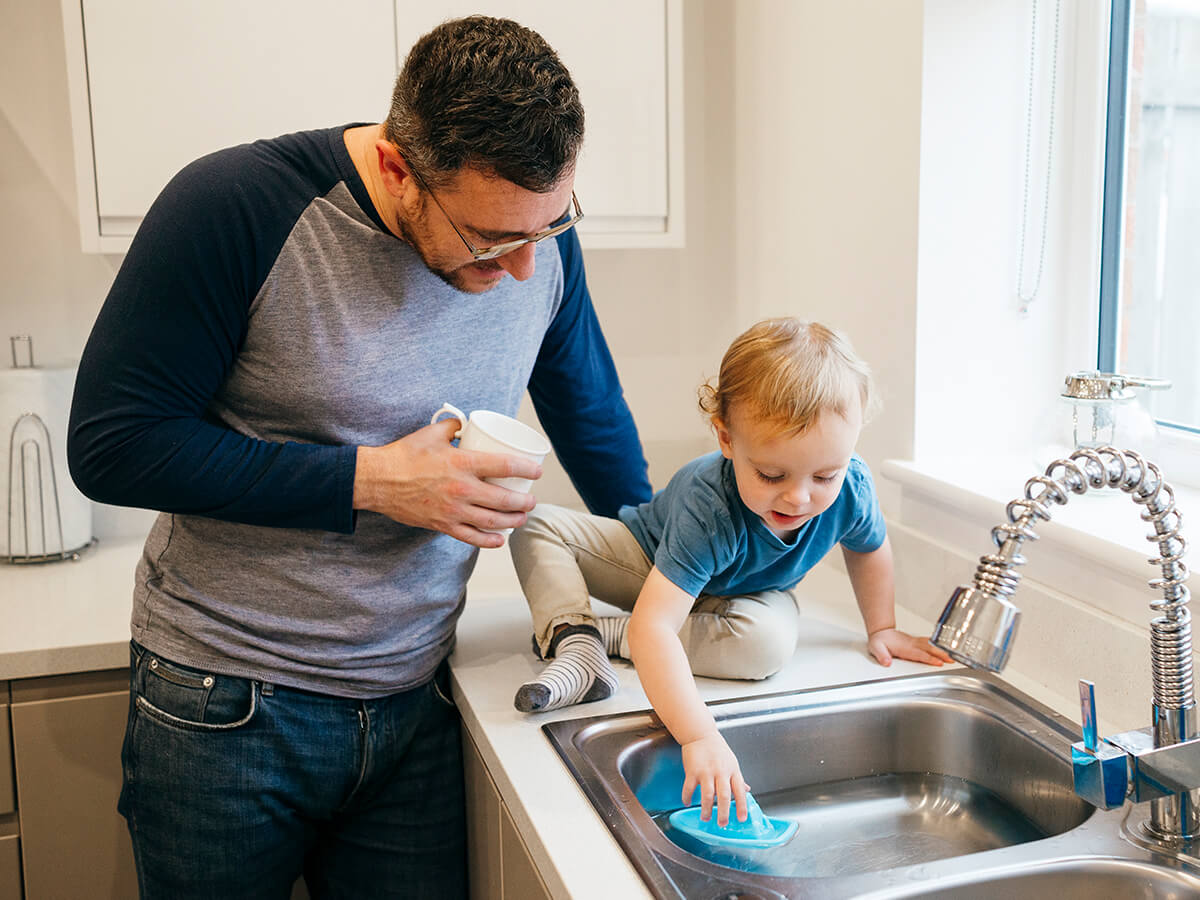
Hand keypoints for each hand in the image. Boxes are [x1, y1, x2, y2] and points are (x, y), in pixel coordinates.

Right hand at [352, 418, 541, 547]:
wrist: (377, 481)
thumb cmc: (404, 455)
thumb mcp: (431, 433)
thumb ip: (453, 426)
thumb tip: (467, 423)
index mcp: (461, 463)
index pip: (505, 465)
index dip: (526, 468)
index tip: (536, 471)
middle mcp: (461, 489)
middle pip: (504, 499)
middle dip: (524, 501)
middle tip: (531, 499)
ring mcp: (453, 510)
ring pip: (493, 521)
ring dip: (513, 520)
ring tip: (522, 517)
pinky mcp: (443, 524)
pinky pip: (472, 537)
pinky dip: (490, 541)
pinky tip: (501, 538)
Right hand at [680, 733, 748, 826]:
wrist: (700, 734)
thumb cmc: (717, 749)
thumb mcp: (732, 762)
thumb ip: (737, 778)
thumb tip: (746, 790)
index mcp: (732, 771)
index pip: (740, 791)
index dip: (741, 806)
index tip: (741, 819)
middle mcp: (721, 772)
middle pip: (724, 796)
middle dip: (723, 812)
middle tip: (722, 824)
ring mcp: (706, 771)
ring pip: (707, 795)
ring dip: (706, 809)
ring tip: (705, 818)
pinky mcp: (692, 771)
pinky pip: (689, 788)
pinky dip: (687, 797)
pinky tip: (687, 802)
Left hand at [867, 627, 954, 667]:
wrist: (880, 631)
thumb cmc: (879, 640)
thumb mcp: (876, 648)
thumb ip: (881, 655)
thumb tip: (887, 662)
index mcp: (904, 647)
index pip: (919, 654)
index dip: (929, 659)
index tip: (939, 662)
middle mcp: (911, 644)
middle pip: (929, 649)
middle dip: (941, 654)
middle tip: (952, 659)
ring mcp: (914, 642)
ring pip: (930, 645)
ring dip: (941, 650)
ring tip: (952, 656)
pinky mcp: (915, 642)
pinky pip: (928, 642)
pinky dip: (937, 645)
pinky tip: (943, 649)